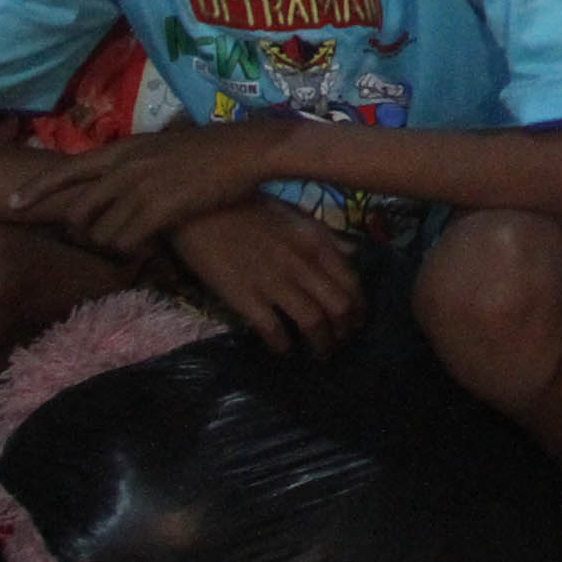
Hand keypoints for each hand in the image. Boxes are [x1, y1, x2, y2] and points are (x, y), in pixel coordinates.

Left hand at [8, 120, 281, 254]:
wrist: (245, 150)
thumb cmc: (211, 146)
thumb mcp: (164, 145)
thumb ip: (137, 159)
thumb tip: (121, 174)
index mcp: (124, 148)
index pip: (66, 170)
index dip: (36, 189)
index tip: (12, 204)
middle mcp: (124, 168)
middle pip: (78, 210)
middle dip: (79, 231)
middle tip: (90, 241)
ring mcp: (140, 190)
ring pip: (101, 232)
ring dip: (110, 244)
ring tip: (127, 245)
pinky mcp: (159, 211)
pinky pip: (127, 242)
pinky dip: (131, 251)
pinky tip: (146, 250)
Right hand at [163, 197, 364, 355]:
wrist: (202, 208)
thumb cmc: (249, 208)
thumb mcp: (296, 215)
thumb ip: (325, 236)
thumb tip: (351, 255)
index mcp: (316, 242)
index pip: (351, 281)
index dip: (359, 305)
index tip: (357, 319)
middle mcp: (302, 264)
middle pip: (339, 306)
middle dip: (345, 329)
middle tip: (341, 340)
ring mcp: (274, 282)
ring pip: (313, 322)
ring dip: (321, 343)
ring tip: (320, 353)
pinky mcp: (244, 298)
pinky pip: (273, 330)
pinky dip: (283, 345)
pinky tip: (284, 350)